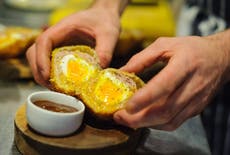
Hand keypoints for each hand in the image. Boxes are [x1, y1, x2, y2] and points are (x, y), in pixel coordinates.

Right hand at [26, 7, 119, 86]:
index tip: (47, 75)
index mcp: (64, 28)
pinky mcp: (62, 52)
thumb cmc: (104, 21)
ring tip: (56, 89)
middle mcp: (56, 36)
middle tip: (51, 86)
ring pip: (39, 59)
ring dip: (43, 75)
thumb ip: (106, 49)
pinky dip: (52, 75)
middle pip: (34, 52)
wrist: (104, 17)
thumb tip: (100, 68)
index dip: (41, 59)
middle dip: (38, 71)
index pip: (44, 41)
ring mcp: (57, 44)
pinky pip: (50, 63)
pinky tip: (62, 85)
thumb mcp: (108, 33)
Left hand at [114, 35, 229, 129]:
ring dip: (145, 124)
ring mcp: (195, 101)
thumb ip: (142, 57)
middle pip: (165, 110)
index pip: (164, 85)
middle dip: (139, 118)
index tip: (126, 106)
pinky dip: (156, 124)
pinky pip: (174, 122)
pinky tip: (144, 119)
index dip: (144, 99)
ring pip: (169, 120)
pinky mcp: (195, 109)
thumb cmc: (192, 49)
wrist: (219, 59)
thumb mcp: (166, 44)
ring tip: (127, 120)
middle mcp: (192, 86)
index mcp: (184, 65)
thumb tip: (122, 71)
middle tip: (119, 117)